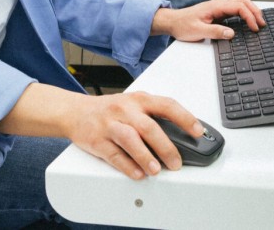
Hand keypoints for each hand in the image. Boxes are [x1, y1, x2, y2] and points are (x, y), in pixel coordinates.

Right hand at [65, 91, 204, 178]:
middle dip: (166, 147)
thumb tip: (181, 135)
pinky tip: (137, 174)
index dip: (185, 118)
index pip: (167, 105)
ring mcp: (110, 125)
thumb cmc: (110, 109)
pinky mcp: (97, 140)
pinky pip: (113, 155)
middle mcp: (125, 110)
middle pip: (149, 127)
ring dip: (145, 157)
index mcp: (139, 100)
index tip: (198, 131)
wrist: (75, 111)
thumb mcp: (133, 104)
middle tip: (176, 162)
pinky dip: (127, 166)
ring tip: (157, 170)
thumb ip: (154, 116)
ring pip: (130, 140)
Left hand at [151, 0, 265, 40]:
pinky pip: (235, 9)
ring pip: (240, 3)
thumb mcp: (198, 31)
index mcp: (215, 6)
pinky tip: (248, 21)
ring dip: (251, 11)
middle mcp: (219, 4)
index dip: (250, 16)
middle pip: (243, 1)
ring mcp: (219, 7)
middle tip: (262, 24)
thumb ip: (215, 32)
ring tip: (258, 22)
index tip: (255, 28)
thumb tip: (231, 33)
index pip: (239, 7)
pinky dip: (245, 13)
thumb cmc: (183, 25)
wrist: (173, 22)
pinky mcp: (218, 11)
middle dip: (255, 11)